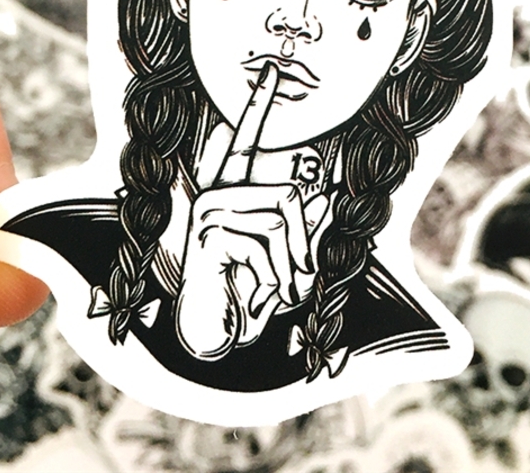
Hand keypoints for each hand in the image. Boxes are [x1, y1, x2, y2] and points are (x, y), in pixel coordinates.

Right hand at [175, 182, 328, 359]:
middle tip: (296, 280)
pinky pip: (255, 248)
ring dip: (283, 270)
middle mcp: (218, 200)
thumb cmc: (244, 303)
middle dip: (299, 244)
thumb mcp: (287, 267)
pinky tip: (256, 301)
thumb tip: (323, 202)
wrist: (211, 338)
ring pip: (274, 224)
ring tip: (272, 294)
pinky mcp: (206, 239)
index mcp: (234, 200)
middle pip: (285, 196)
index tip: (306, 263)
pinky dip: (265, 279)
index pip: (286, 191)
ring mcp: (209, 217)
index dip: (305, 226)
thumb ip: (304, 234)